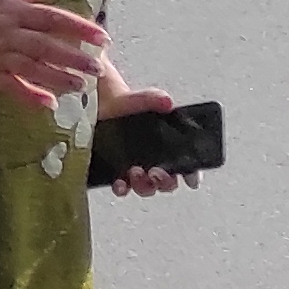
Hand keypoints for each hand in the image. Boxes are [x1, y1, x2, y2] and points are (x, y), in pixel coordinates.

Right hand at [0, 0, 107, 108]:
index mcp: (14, 10)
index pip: (52, 18)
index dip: (79, 28)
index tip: (102, 38)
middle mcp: (7, 33)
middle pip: (44, 46)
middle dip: (72, 58)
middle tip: (98, 68)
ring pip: (30, 68)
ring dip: (56, 78)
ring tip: (80, 86)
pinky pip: (9, 85)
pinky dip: (28, 95)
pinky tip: (48, 104)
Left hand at [96, 75, 194, 197]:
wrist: (96, 105)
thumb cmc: (123, 104)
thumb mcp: (139, 99)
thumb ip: (152, 99)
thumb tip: (166, 101)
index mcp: (168, 145)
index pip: (187, 165)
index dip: (192, 175)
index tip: (189, 179)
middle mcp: (154, 160)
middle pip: (168, 182)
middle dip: (165, 181)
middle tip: (156, 172)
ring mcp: (136, 168)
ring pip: (147, 187)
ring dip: (144, 185)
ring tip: (135, 172)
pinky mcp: (116, 172)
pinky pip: (123, 187)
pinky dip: (122, 189)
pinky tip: (120, 183)